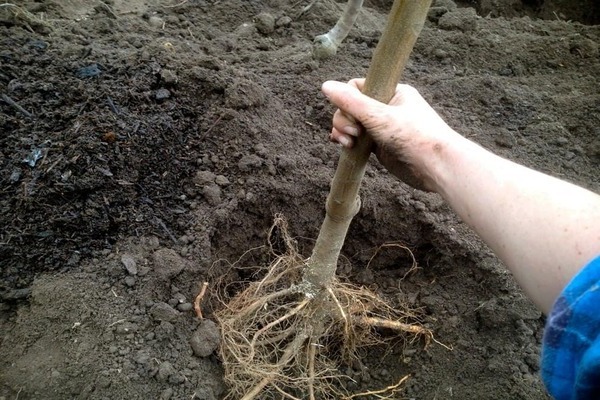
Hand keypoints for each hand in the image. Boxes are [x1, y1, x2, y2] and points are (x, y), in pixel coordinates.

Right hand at [321, 79, 459, 191]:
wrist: (436, 167)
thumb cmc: (414, 136)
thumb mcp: (379, 116)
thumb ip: (351, 102)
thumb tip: (325, 85)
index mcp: (391, 92)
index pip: (357, 87)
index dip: (347, 100)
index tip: (352, 115)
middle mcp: (386, 108)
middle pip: (351, 107)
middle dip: (344, 120)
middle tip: (353, 134)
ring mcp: (382, 128)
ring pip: (352, 124)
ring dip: (343, 132)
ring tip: (348, 143)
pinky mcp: (380, 146)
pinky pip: (357, 140)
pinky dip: (348, 142)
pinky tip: (344, 147)